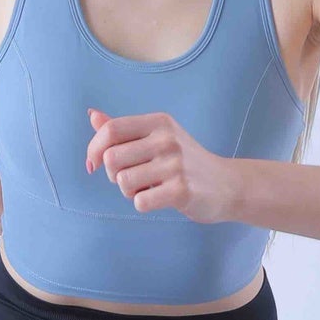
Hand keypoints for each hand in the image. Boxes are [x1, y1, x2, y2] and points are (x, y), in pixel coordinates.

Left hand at [85, 108, 237, 224]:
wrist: (227, 185)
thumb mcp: (157, 137)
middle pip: (111, 159)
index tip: (94, 164)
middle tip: (132, 178)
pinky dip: (143, 203)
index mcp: (158, 122)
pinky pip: (140, 201)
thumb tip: (92, 115)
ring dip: (129, 191)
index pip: (110, 130)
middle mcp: (166, 139)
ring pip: (123, 182)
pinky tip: (159, 198)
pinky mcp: (181, 190)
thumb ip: (124, 129)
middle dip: (113, 175)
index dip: (94, 149)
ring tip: (149, 187)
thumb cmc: (185, 161)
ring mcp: (175, 164)